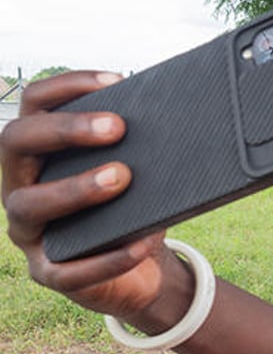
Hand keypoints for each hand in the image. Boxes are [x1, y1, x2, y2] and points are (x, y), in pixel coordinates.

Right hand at [1, 71, 170, 318]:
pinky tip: (144, 241)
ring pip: (29, 204)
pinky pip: (70, 269)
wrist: (142, 269)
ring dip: (76, 187)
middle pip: (15, 142)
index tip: (117, 80)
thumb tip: (176, 115)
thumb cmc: (132, 206)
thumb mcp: (135, 172)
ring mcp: (28, 231)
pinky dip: (110, 256)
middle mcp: (19, 186)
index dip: (66, 86)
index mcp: (37, 153)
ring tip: (123, 177)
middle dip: (64, 130)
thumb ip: (139, 145)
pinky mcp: (48, 273)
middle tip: (117, 127)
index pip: (33, 105)